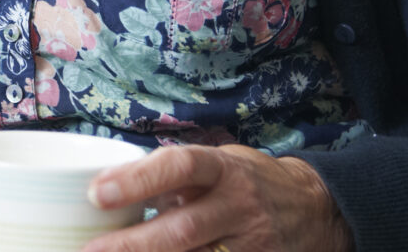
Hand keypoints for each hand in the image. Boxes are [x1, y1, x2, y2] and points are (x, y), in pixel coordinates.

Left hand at [81, 146, 351, 251]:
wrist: (316, 209)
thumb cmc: (246, 180)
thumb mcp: (215, 164)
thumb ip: (172, 175)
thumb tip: (111, 183)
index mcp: (223, 169)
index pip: (179, 167)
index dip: (137, 180)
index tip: (96, 193)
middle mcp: (238, 205)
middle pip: (183, 228)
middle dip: (133, 243)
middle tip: (90, 250)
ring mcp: (251, 242)